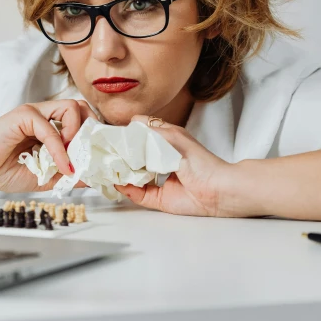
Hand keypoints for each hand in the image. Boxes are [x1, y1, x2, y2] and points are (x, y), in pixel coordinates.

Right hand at [0, 99, 97, 192]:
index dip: (92, 136)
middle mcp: (44, 115)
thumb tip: (93, 178)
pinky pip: (50, 128)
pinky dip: (60, 149)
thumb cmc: (3, 171)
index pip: (81, 118)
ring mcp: (34, 113)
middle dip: (90, 130)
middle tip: (87, 154)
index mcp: (50, 126)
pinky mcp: (23, 115)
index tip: (95, 158)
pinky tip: (61, 165)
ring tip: (71, 157)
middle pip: (81, 107)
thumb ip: (67, 175)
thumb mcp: (45, 178)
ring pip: (71, 107)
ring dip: (77, 134)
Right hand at [115, 115, 238, 216]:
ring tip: (105, 167)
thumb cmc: (200, 161)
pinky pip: (138, 194)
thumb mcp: (173, 138)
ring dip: (119, 172)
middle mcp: (159, 161)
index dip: (125, 137)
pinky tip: (118, 183)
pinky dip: (126, 189)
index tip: (108, 135)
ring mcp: (158, 180)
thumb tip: (132, 122)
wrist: (219, 190)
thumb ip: (151, 131)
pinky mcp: (159, 198)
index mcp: (163, 143)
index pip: (139, 138)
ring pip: (132, 176)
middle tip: (101, 153)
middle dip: (118, 156)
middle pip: (132, 158)